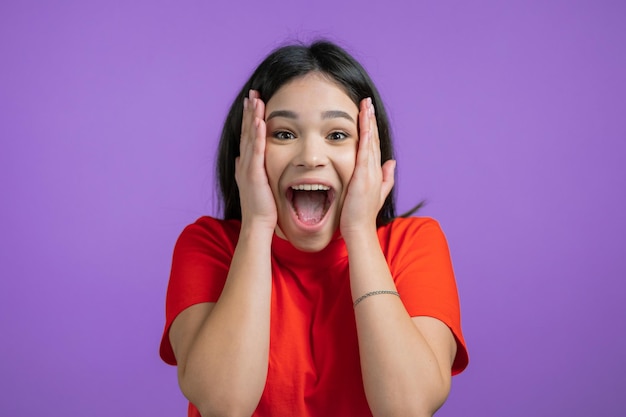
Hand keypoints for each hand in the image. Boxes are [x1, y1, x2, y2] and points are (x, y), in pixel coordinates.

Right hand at [235, 90, 276, 230]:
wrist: (258, 224)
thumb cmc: (261, 208)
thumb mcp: (255, 184)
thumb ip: (248, 170)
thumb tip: (241, 159)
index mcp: (247, 164)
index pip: (248, 136)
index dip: (250, 118)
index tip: (252, 102)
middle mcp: (245, 162)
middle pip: (247, 131)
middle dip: (250, 112)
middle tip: (252, 93)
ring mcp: (248, 167)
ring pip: (251, 137)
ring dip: (253, 117)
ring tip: (256, 100)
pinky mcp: (254, 173)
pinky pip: (257, 150)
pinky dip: (258, 135)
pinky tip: (260, 121)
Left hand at [340, 98, 395, 237]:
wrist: (359, 230)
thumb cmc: (363, 214)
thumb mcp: (376, 192)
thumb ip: (385, 177)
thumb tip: (392, 162)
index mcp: (375, 172)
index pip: (374, 145)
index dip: (372, 128)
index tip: (368, 112)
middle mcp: (375, 170)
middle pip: (374, 139)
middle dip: (370, 119)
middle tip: (367, 101)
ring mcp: (370, 173)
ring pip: (370, 143)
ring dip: (368, 123)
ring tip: (366, 106)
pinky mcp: (363, 178)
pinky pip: (364, 155)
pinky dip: (366, 140)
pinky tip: (365, 127)